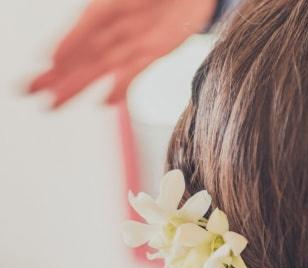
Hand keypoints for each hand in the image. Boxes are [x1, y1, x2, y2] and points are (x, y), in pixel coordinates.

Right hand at [27, 0, 215, 108]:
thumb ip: (103, 12)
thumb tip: (85, 29)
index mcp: (107, 6)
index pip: (82, 32)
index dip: (66, 49)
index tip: (47, 67)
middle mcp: (117, 25)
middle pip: (84, 54)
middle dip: (60, 74)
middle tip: (34, 92)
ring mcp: (136, 39)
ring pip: (103, 67)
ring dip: (79, 85)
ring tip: (57, 103)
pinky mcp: (157, 50)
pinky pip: (135, 71)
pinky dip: (121, 86)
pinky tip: (106, 101)